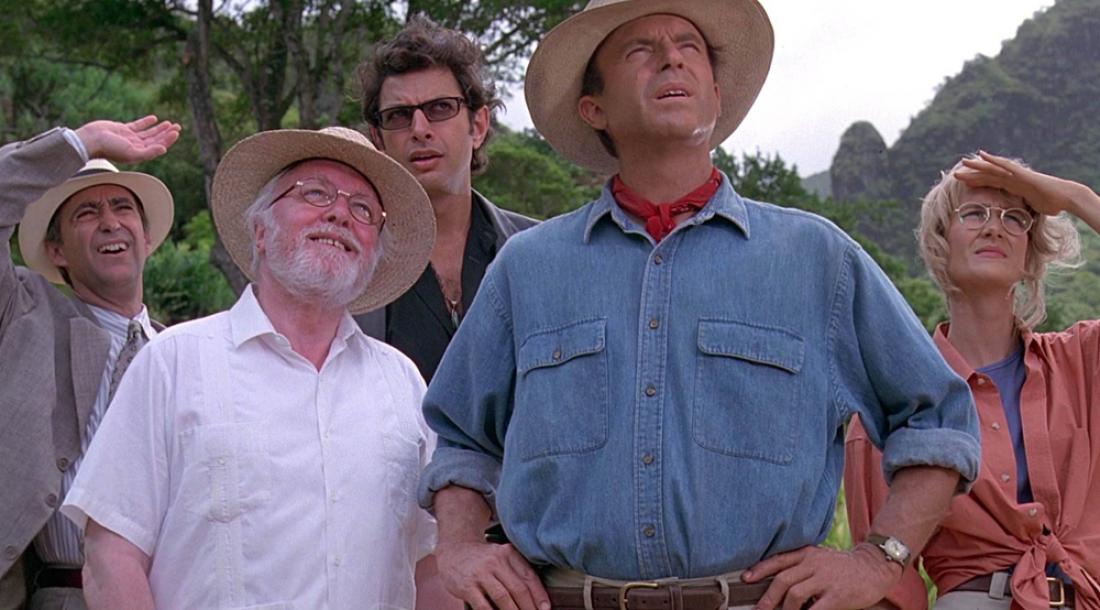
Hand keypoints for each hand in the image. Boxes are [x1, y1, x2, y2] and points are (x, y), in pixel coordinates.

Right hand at [74, 116, 180, 163]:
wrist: (91, 139)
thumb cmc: (109, 148)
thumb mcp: (131, 152)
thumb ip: (148, 152)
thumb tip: (164, 150)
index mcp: (139, 154)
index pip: (158, 146)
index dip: (168, 140)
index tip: (176, 132)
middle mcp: (136, 147)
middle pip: (155, 139)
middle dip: (167, 133)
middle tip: (178, 126)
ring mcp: (129, 138)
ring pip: (148, 133)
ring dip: (159, 128)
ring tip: (170, 123)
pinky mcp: (122, 130)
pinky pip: (137, 126)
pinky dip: (146, 122)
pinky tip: (154, 118)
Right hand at [434, 540, 549, 609]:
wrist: (453, 550)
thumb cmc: (482, 559)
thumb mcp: (501, 557)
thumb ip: (516, 572)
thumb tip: (536, 598)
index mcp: (508, 553)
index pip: (529, 576)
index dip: (540, 595)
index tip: (545, 609)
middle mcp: (496, 561)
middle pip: (518, 589)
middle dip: (529, 608)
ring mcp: (480, 574)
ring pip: (503, 598)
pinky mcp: (467, 587)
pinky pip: (484, 606)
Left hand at [742, 544, 901, 609]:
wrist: (875, 566)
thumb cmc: (843, 567)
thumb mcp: (820, 558)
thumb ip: (801, 567)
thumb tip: (777, 585)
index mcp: (807, 554)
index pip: (778, 560)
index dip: (760, 569)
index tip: (746, 579)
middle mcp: (814, 564)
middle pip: (782, 580)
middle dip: (768, 598)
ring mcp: (826, 579)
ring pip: (795, 595)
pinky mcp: (838, 595)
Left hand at [954, 151, 1089, 216]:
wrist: (1065, 198)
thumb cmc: (1051, 204)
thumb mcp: (1029, 210)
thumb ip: (1020, 213)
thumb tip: (1014, 225)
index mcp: (1013, 187)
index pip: (991, 184)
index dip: (977, 183)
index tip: (962, 184)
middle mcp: (1013, 179)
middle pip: (988, 176)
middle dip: (972, 175)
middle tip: (955, 174)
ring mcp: (1017, 175)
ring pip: (993, 168)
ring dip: (978, 165)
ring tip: (963, 162)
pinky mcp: (1022, 174)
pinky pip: (1005, 165)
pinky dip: (993, 159)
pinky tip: (982, 155)